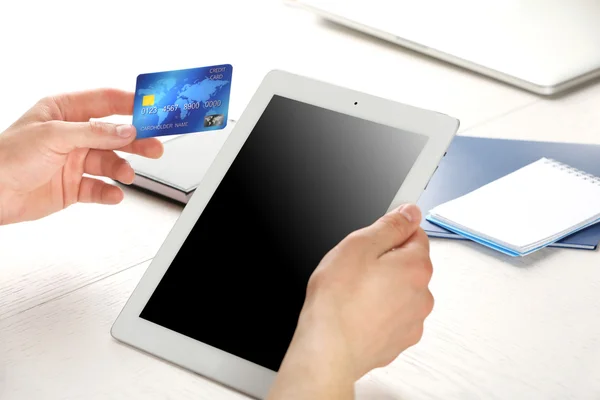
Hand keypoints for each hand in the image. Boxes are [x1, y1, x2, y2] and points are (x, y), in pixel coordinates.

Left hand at [0, 89, 163, 224]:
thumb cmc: (7, 157)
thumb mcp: (53, 136)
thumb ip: (94, 133)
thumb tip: (125, 129)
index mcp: (64, 111)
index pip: (105, 101)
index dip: (130, 103)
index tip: (153, 107)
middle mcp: (72, 134)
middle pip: (114, 134)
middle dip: (136, 140)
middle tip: (155, 146)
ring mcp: (74, 161)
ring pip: (110, 162)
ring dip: (121, 168)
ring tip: (126, 175)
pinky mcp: (73, 185)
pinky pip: (99, 188)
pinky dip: (109, 191)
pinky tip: (113, 193)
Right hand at [268, 204, 432, 398]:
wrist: (328, 349)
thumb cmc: (338, 300)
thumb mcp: (359, 245)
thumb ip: (390, 226)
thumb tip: (410, 213)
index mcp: (416, 267)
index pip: (415, 234)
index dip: (389, 234)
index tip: (371, 242)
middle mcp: (422, 295)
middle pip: (408, 265)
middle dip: (386, 263)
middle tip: (356, 269)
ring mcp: (412, 321)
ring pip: (401, 292)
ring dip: (384, 289)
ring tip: (354, 294)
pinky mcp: (399, 341)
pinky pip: (393, 316)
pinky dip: (380, 313)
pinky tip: (358, 313)